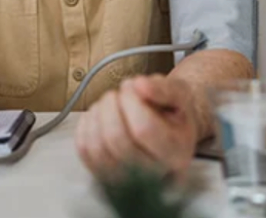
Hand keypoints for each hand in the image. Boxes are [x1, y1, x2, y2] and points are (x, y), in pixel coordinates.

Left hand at [75, 75, 198, 180]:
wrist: (169, 136)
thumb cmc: (173, 116)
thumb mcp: (181, 95)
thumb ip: (165, 88)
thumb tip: (139, 85)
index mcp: (174, 153)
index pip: (144, 129)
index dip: (131, 100)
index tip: (132, 84)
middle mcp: (151, 174)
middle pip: (116, 138)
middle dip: (111, 105)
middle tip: (119, 93)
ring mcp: (124, 180)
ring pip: (97, 146)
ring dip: (97, 114)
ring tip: (110, 103)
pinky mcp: (103, 176)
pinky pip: (84, 150)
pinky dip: (87, 125)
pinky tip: (100, 116)